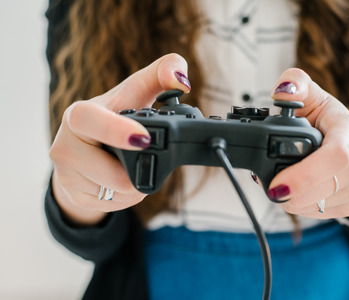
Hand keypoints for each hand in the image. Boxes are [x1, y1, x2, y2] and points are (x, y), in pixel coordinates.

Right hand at [49, 53, 190, 225]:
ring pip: (116, 192)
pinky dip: (127, 196)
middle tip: (145, 155)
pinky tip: (121, 180)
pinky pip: (113, 205)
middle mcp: (65, 144)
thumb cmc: (116, 115)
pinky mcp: (74, 195)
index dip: (116, 131)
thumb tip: (182, 80)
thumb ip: (163, 72)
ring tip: (130, 164)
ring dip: (135, 184)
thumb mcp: (137, 90)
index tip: (144, 139)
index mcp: (79, 115)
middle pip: (113, 174)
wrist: (86, 148)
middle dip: (138, 171)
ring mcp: (66, 174)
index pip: (90, 121)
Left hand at [267, 68, 348, 221]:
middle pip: (325, 188)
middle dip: (290, 193)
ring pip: (319, 205)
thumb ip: (295, 85)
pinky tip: (294, 192)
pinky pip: (320, 214)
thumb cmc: (327, 120)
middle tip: (268, 186)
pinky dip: (300, 207)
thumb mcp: (312, 96)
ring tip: (279, 184)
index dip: (305, 175)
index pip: (336, 157)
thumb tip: (282, 90)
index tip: (276, 184)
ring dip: (291, 200)